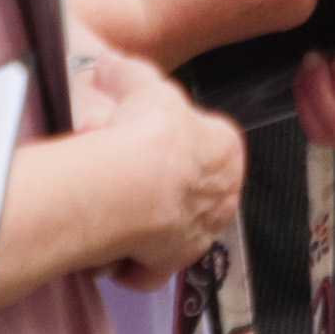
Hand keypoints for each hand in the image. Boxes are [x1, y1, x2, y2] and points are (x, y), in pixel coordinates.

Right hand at [72, 56, 245, 286]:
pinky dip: (130, 263)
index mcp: (226, 148)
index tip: (144, 146)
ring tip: (111, 215)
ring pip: (171, 231)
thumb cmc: (147, 133)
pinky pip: (150, 268)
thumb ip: (127, 72)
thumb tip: (108, 65)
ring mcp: (200, 231)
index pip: (206, 147)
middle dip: (157, 190)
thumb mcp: (140, 83)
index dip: (171, 146)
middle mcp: (223, 193)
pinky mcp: (172, 262)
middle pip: (189, 192)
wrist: (130, 184)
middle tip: (121, 184)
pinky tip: (110, 251)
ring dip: (144, 227)